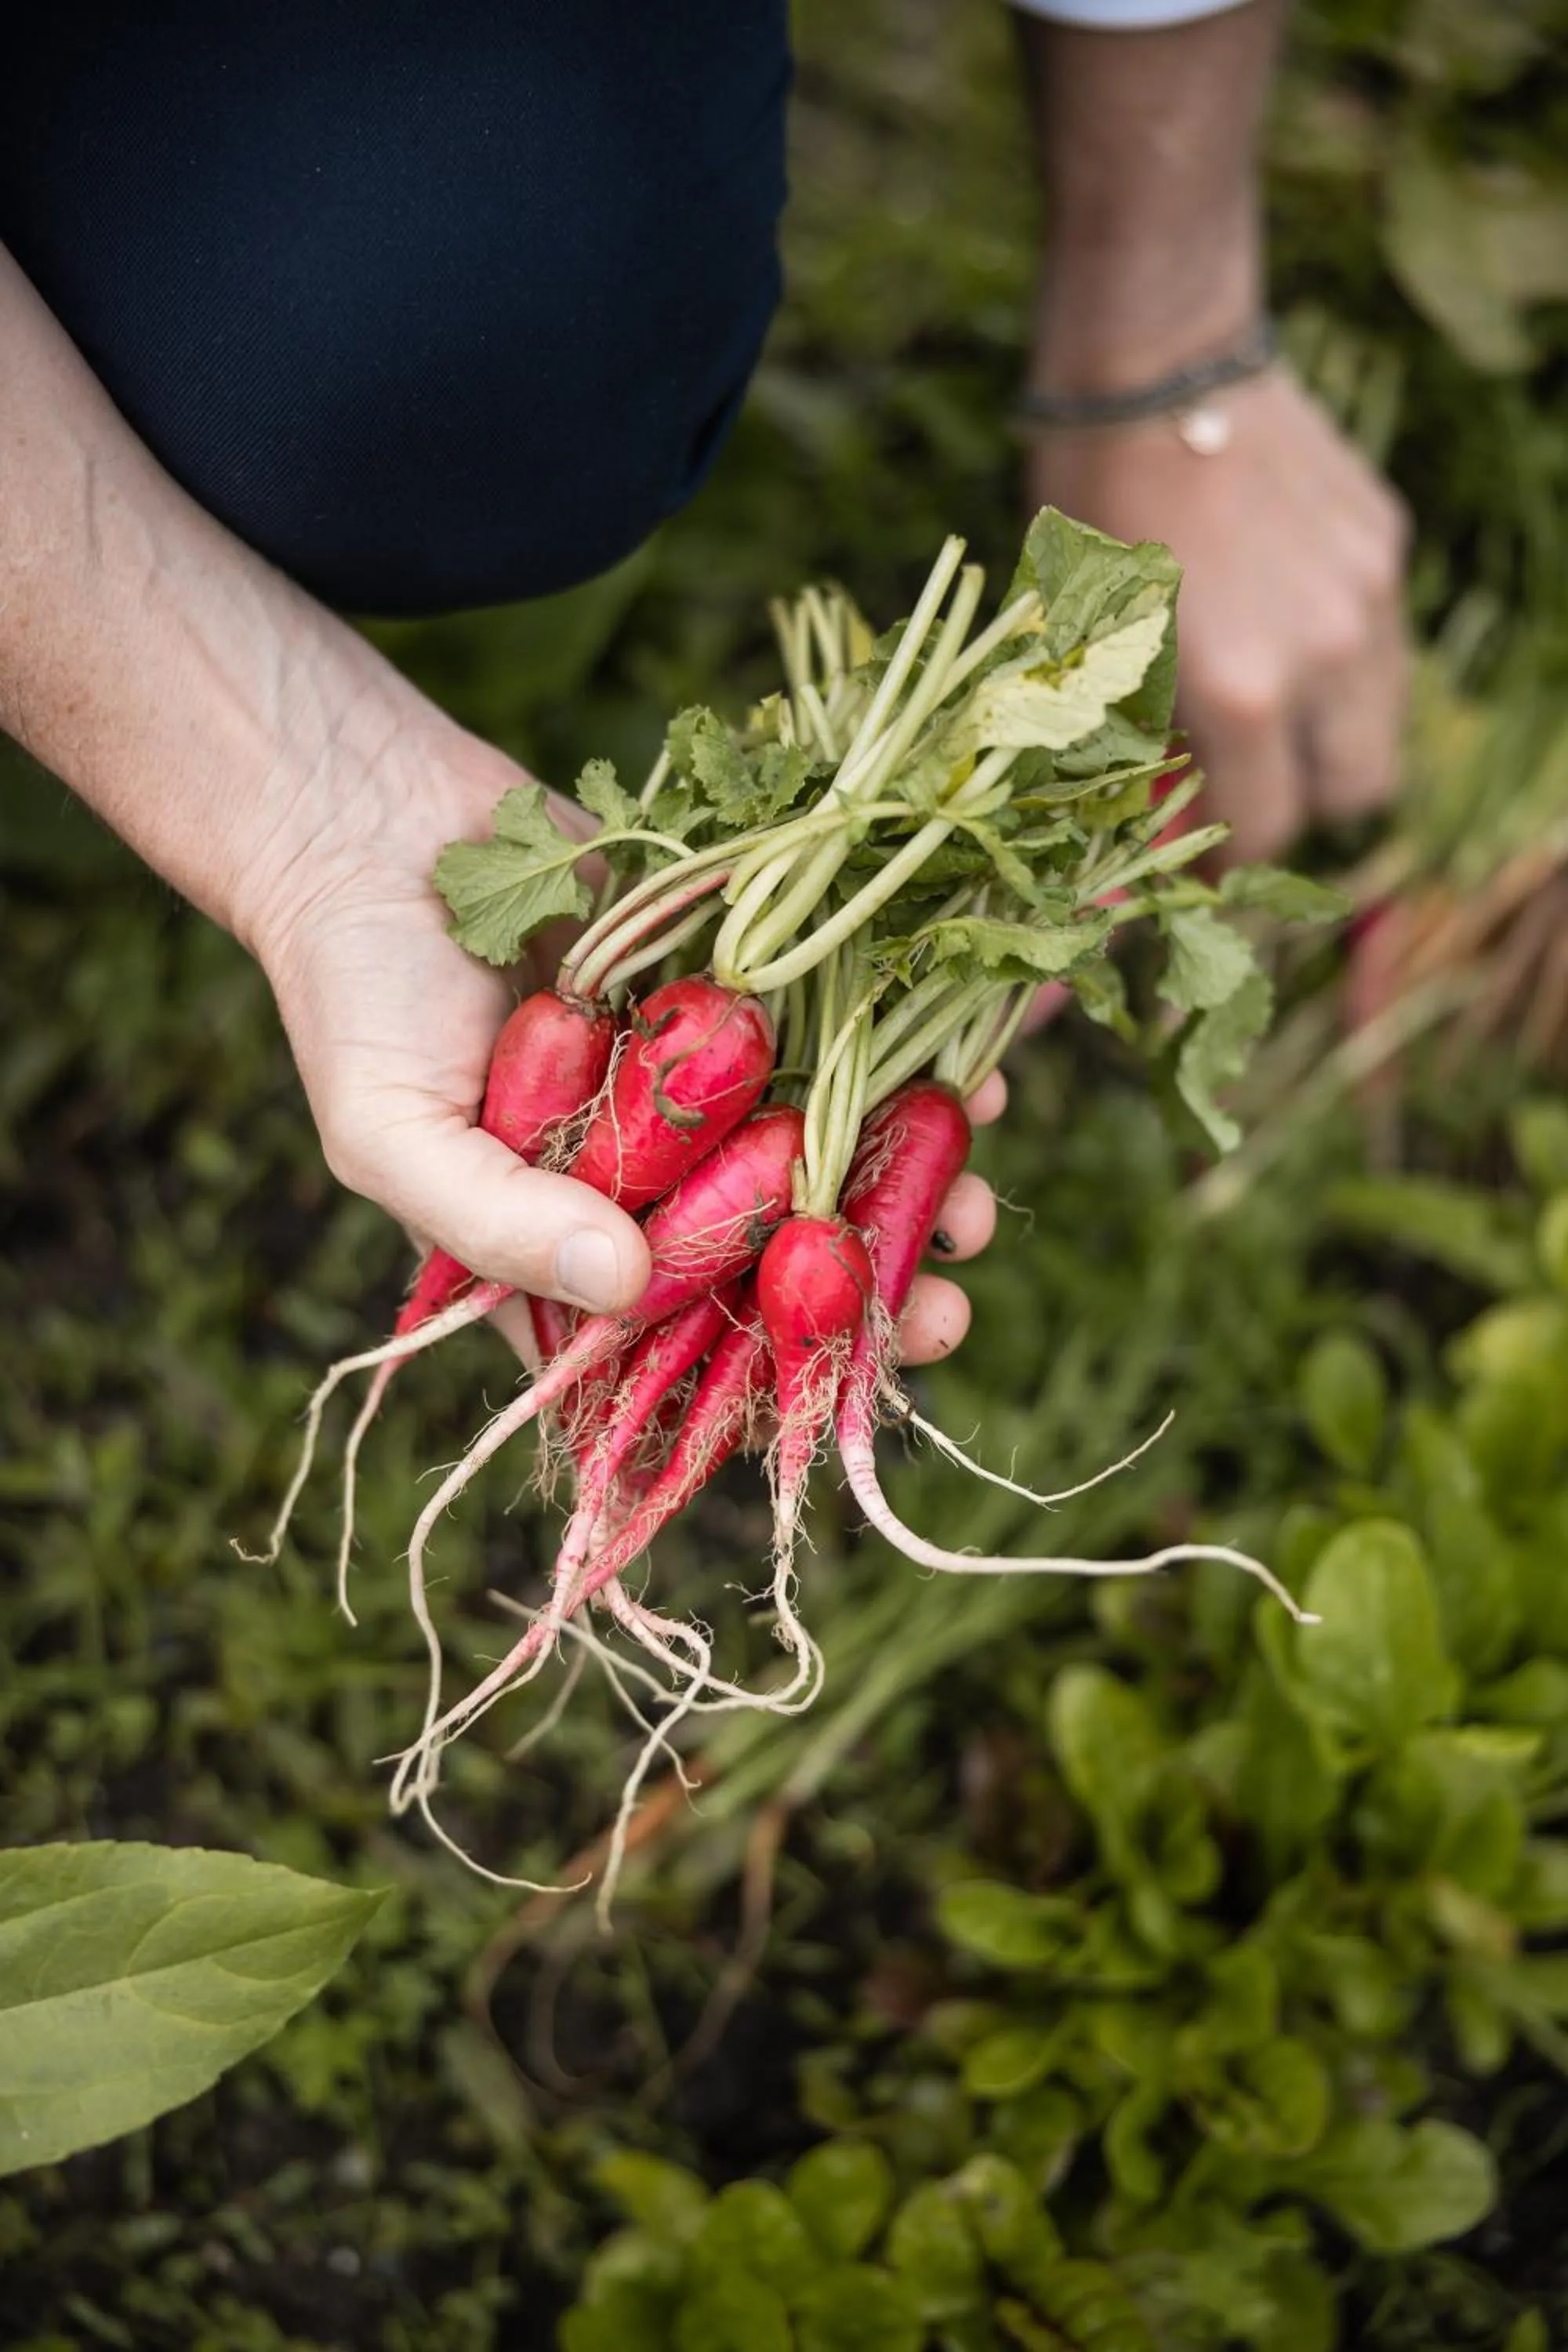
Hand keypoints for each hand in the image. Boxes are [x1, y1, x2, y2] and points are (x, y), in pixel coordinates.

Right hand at [247, 702, 998, 1356]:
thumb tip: (622, 1287)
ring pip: (820, 1162)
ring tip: (977, 1204)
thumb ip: (498, 1223)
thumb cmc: (354, 995)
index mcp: (562, 1248)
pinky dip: (901, 1068)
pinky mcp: (737, 1000)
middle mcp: (645, 1182)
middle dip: (866, 1296)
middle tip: (947, 1313)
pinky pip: (832, 1046)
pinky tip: (974, 1086)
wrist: (371, 820)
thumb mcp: (394, 1132)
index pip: (672, 1350)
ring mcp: (699, 1091)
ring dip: (906, 1193)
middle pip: (771, 1266)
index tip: (845, 1389)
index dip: (760, 1384)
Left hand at [1026, 369, 1409, 862]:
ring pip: (1381, 721)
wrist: (1155, 367)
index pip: (1266, 831)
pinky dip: (1336, 654)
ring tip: (1266, 708)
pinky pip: (1379, 638)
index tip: (1199, 846)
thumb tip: (1141, 846)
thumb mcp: (1088, 652)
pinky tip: (1278, 614)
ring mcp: (1369, 596)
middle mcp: (1325, 656)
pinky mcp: (1385, 544)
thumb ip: (1130, 755)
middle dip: (1299, 803)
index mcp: (1241, 696)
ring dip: (1329, 737)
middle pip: (1354, 793)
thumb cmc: (1091, 516)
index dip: (1227, 854)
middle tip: (1243, 782)